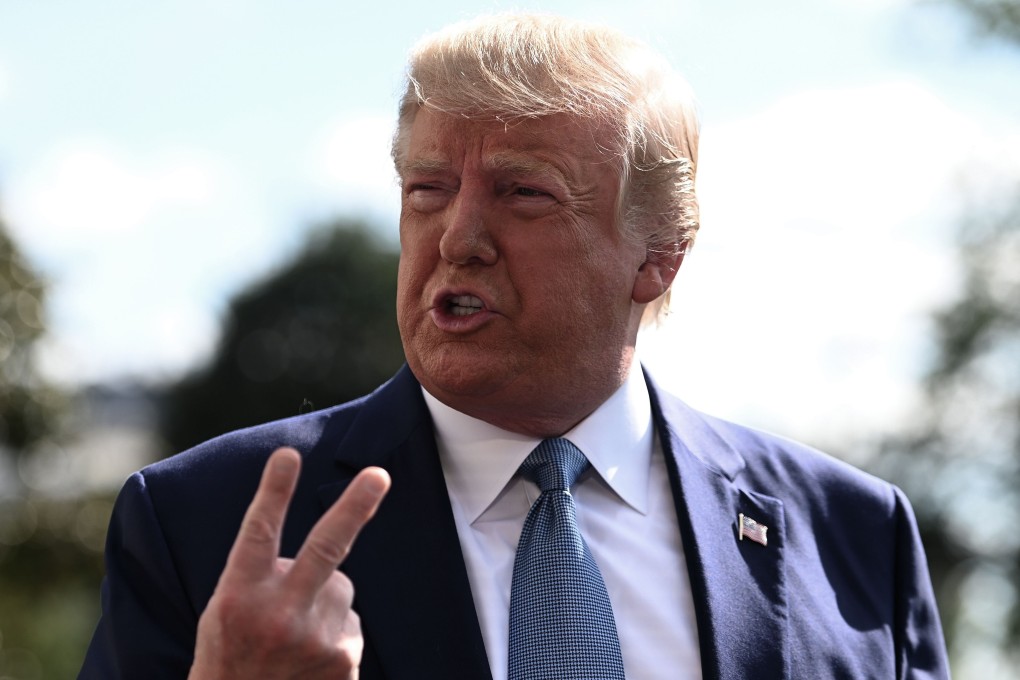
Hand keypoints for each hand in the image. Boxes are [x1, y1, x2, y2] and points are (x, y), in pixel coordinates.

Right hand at [189, 447, 390, 679]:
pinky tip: (308, 659)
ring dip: (323, 600)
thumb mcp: (225, 613)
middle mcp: (277, 616)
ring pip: (340, 587)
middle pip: (325, 547)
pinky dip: (334, 632)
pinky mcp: (344, 660)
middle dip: (354, 507)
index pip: (258, 534)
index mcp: (238, 598)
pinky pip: (350, 622)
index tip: (287, 455)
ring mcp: (315, 640)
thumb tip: (322, 547)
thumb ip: (264, 577)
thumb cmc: (231, 657)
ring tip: (292, 637)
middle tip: (378, 475)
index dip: (274, 492)